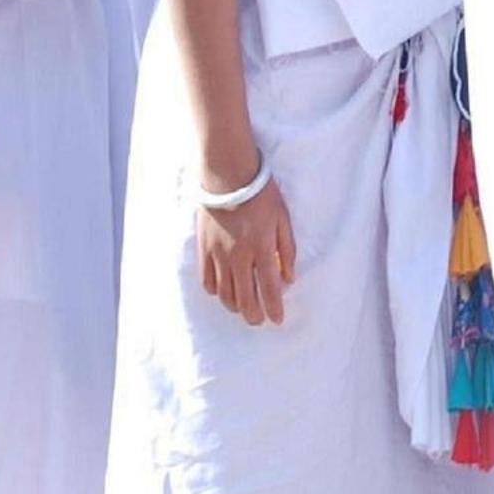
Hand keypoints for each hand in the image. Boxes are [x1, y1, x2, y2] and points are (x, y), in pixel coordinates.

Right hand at [198, 174, 296, 326]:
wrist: (228, 174)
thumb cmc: (261, 194)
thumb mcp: (283, 219)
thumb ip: (288, 250)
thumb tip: (289, 278)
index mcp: (262, 248)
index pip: (269, 290)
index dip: (274, 309)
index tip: (277, 320)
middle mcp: (239, 256)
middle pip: (245, 299)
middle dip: (254, 315)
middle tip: (259, 318)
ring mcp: (218, 254)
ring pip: (224, 295)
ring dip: (235, 306)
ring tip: (242, 307)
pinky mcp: (204, 248)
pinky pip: (206, 280)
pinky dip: (216, 291)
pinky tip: (223, 289)